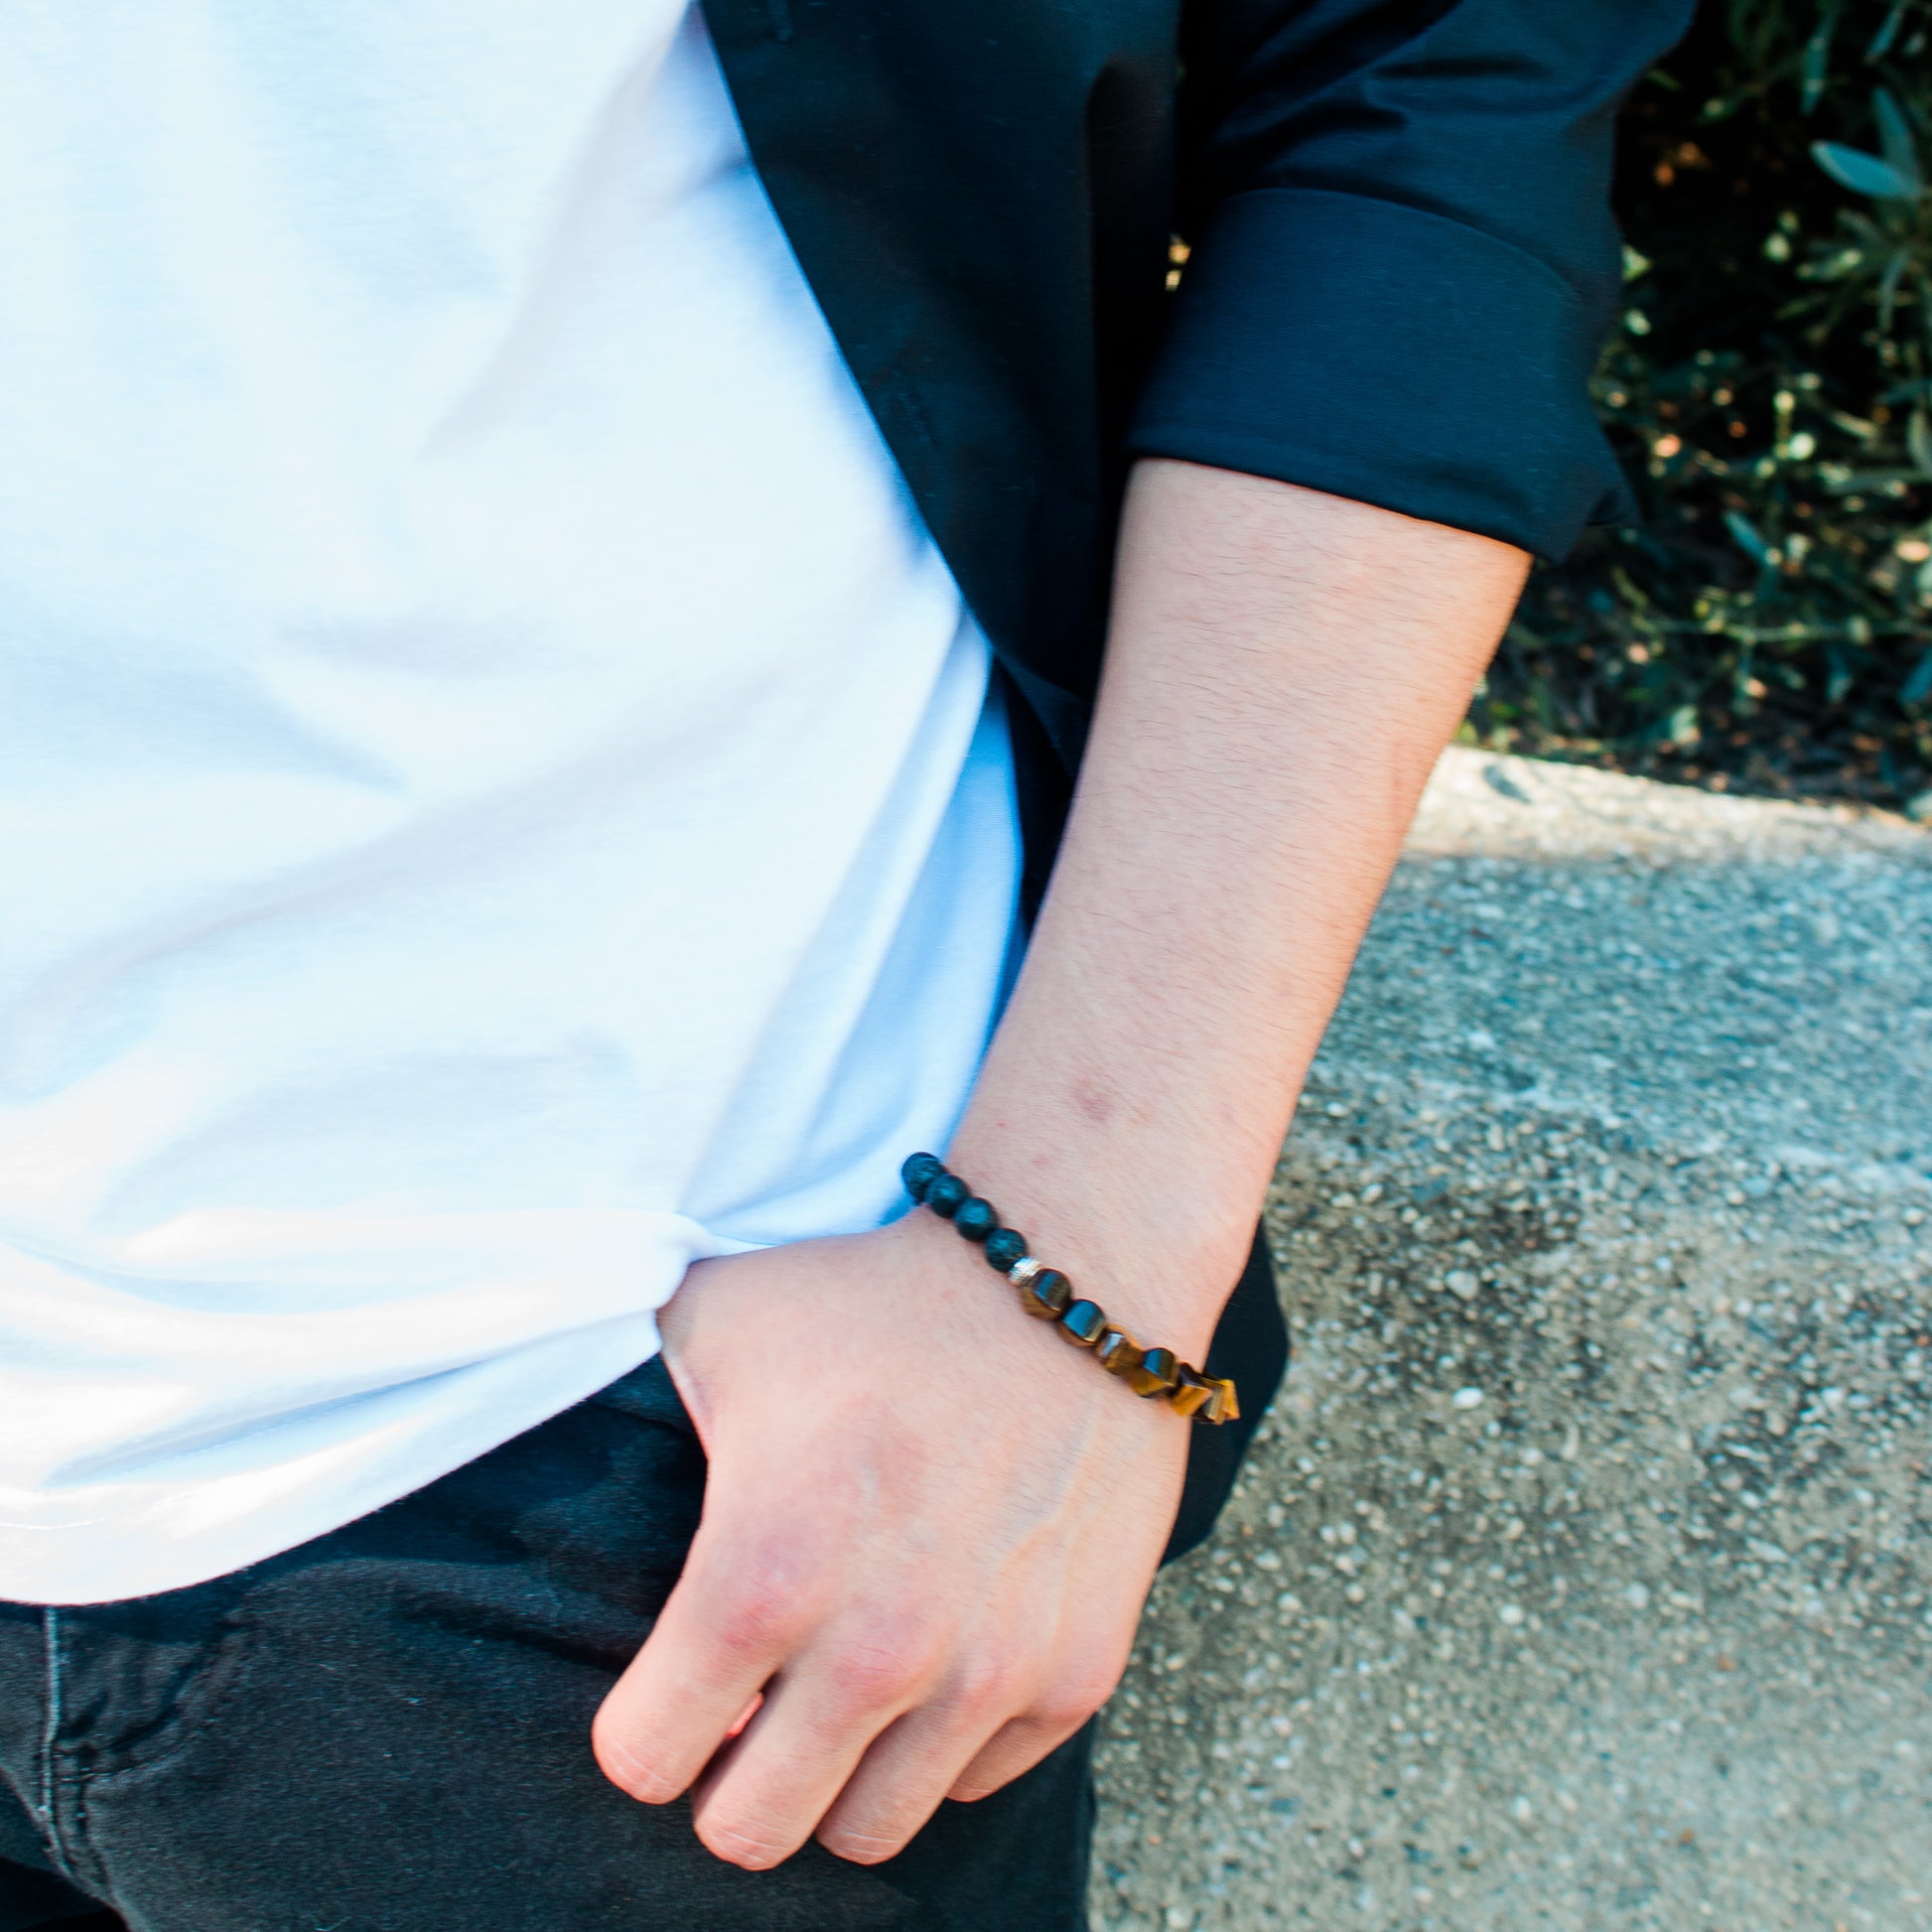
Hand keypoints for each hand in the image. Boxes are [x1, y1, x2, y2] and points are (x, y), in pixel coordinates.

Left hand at [589, 1210, 1191, 1868]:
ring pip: (864, 1832)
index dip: (641, 1725)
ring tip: (836, 1689)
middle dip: (729, 1778)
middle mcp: (876, 1649)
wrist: (1063, 1279)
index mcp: (764, 1573)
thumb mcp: (711, 1321)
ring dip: (836, 1772)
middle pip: (749, 1831)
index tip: (666, 1685)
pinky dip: (939, 1742)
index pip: (644, 1760)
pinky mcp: (1072, 1677)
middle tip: (745, 1707)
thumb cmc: (871, 1301)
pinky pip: (970, 1782)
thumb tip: (550, 1466)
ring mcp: (985, 1673)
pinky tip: (933, 1651)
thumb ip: (621, 1412)